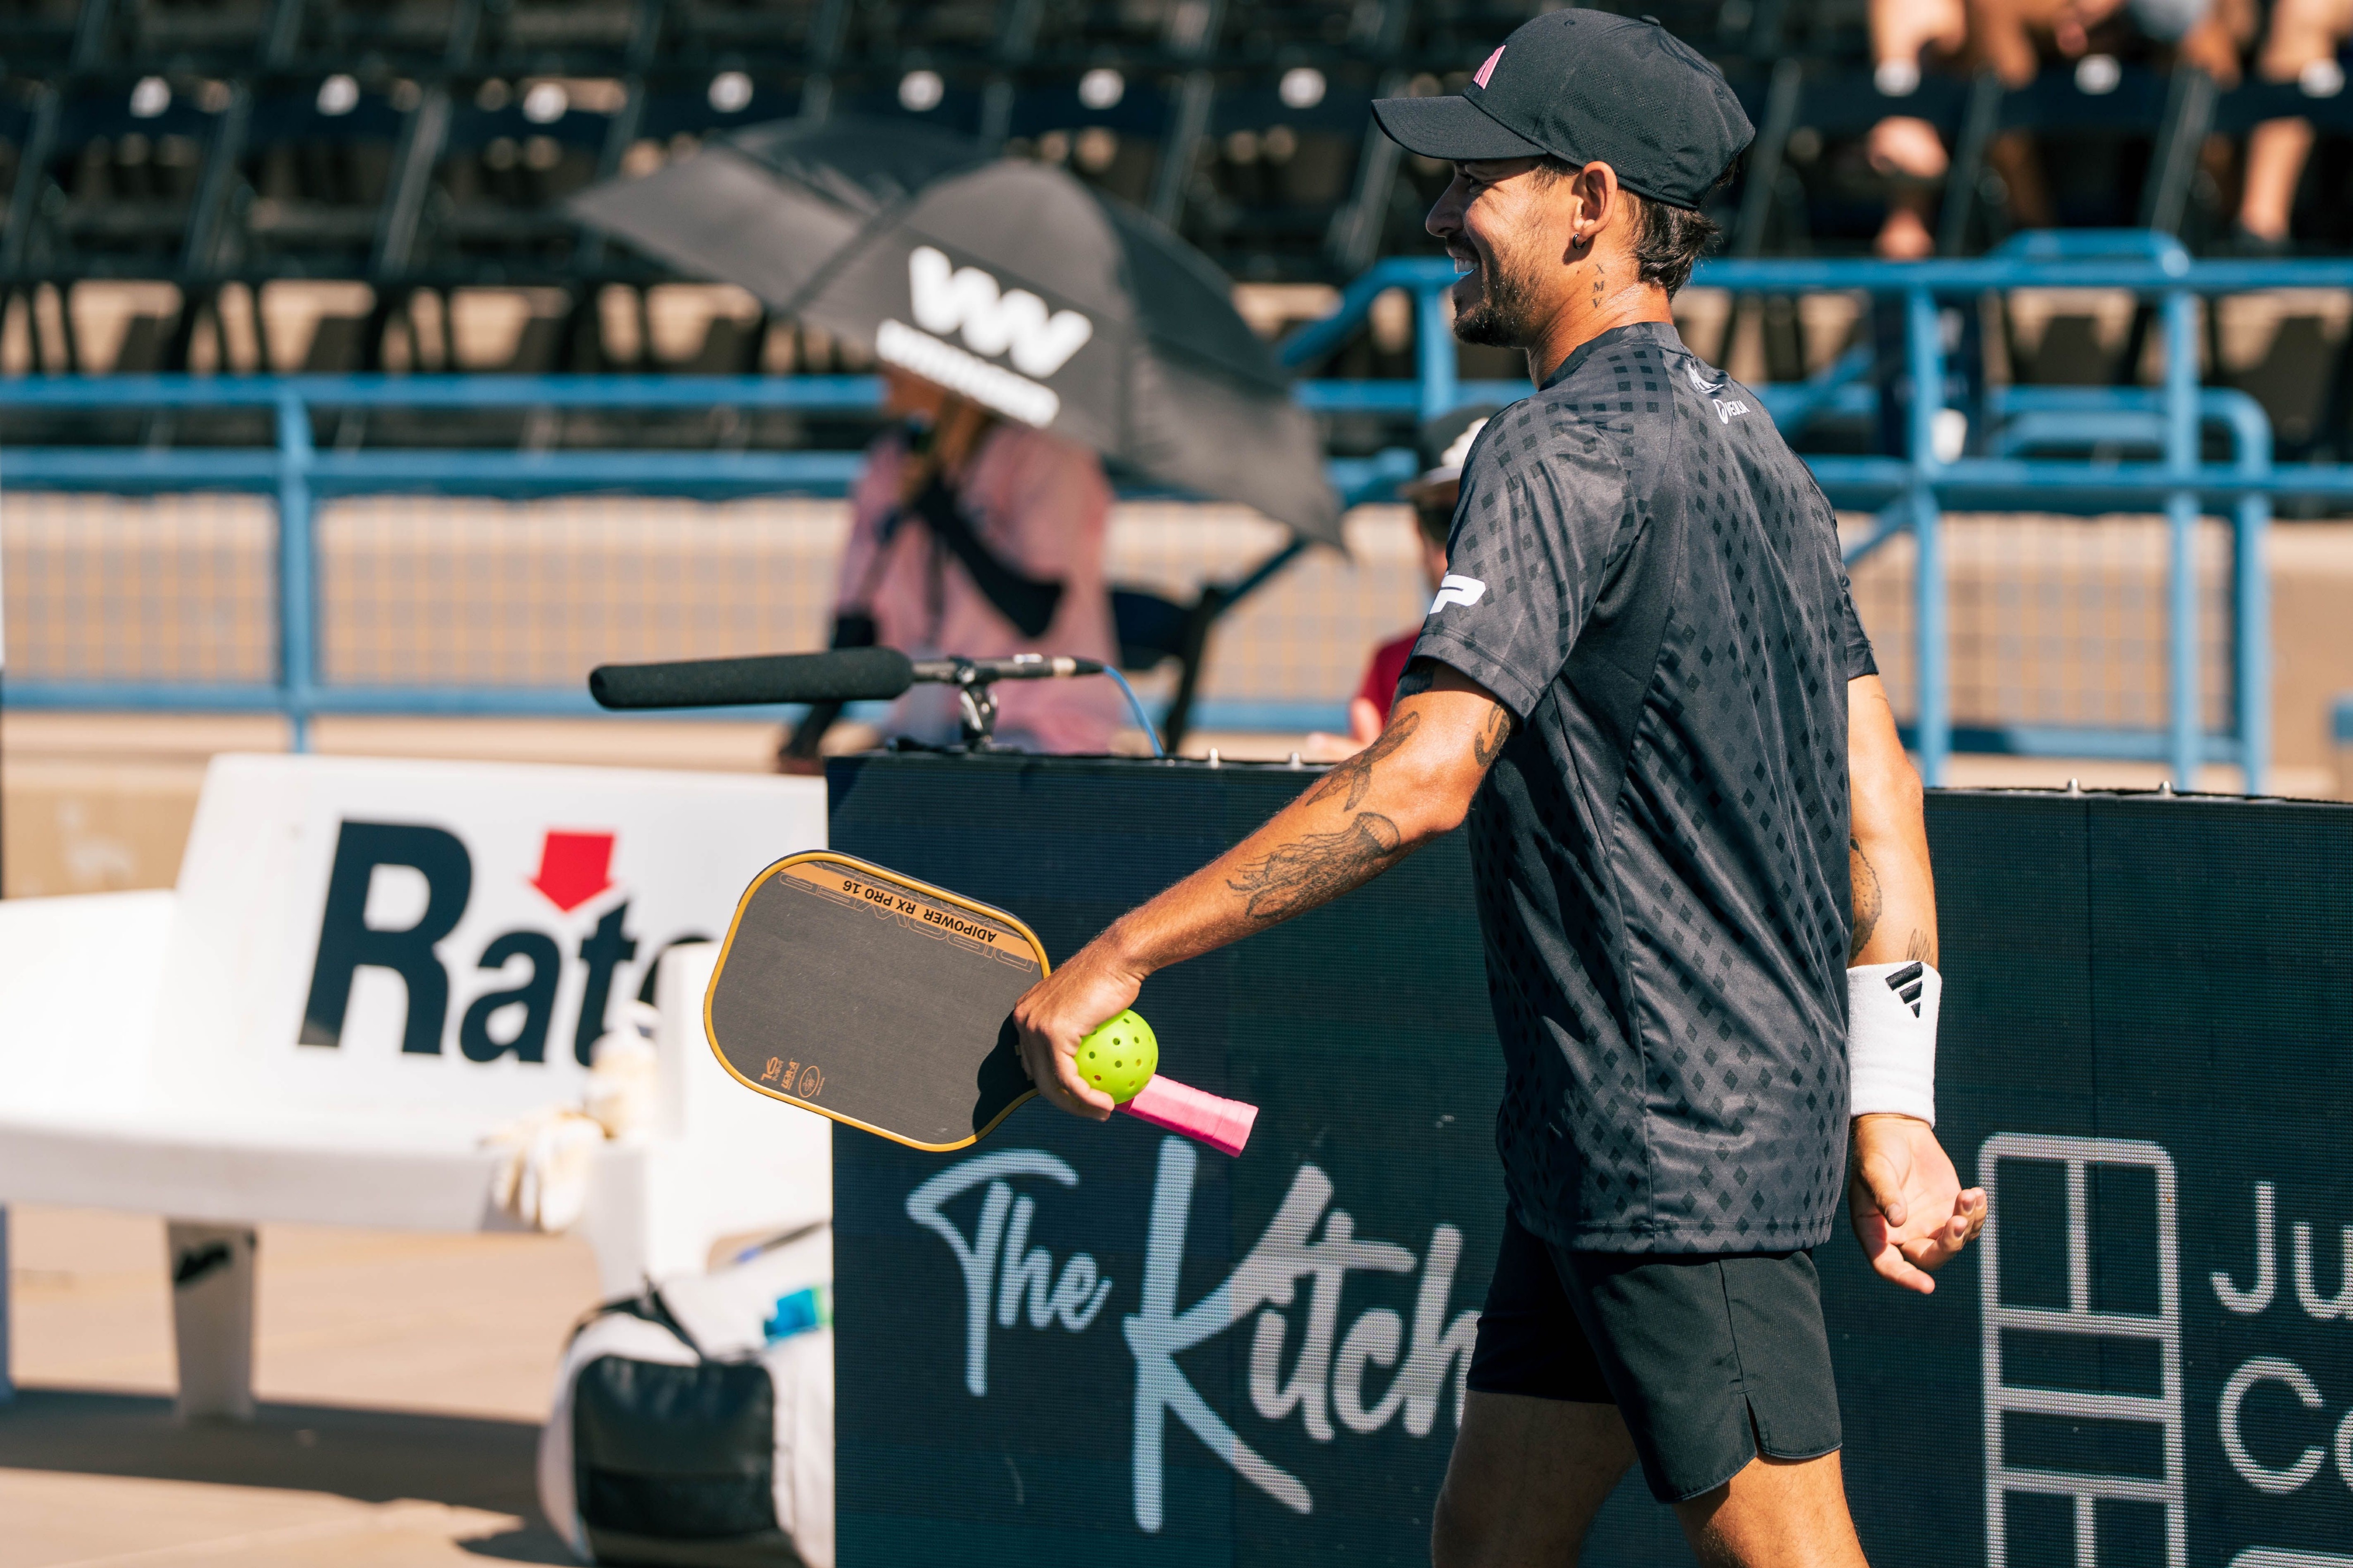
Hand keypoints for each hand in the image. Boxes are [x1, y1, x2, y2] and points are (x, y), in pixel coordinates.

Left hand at [1010, 935, 1142, 1120]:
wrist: (1118, 959)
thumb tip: (1090, 1059)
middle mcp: (1023, 1020)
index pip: (1033, 1060)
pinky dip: (1087, 1097)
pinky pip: (1070, 1079)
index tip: (1080, 1094)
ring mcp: (1035, 1028)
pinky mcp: (1052, 1035)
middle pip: (1037, 1077)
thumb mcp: (1087, 1005)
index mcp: (1026, 1013)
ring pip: (1049, 1085)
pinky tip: (1107, 1104)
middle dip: (1064, 1102)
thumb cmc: (1112, 977)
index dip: (1053, 1083)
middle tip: (1091, 1109)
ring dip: (1077, 1106)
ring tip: (1101, 1112)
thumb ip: (1079, 1029)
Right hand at [1847, 1114, 1986, 1293]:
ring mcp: (1929, 1224)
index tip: (1926, 1286)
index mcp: (1877, 1232)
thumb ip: (1884, 1194)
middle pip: (1930, 1258)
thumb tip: (1898, 1220)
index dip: (1905, 1278)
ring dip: (1968, 1224)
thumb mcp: (1874, 1169)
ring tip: (1970, 1195)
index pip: (1888, 1265)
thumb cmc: (1876, 1150)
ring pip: (1956, 1242)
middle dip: (1948, 1246)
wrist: (1896, 1130)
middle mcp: (1904, 1235)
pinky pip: (1970, 1224)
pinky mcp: (1949, 1210)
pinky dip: (1977, 1213)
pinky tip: (1976, 1193)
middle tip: (1957, 1221)